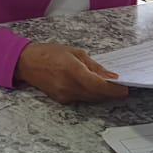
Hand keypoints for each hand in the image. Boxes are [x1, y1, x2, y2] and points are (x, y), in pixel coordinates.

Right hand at [14, 42, 128, 103]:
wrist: (26, 63)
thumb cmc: (50, 53)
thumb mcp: (75, 53)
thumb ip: (94, 66)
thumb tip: (110, 76)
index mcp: (73, 71)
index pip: (99, 86)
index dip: (114, 90)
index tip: (125, 88)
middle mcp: (69, 86)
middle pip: (97, 95)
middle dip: (111, 92)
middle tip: (121, 87)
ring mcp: (64, 95)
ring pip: (90, 98)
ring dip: (101, 94)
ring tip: (109, 86)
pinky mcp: (62, 100)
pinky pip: (81, 99)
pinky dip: (90, 94)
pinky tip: (93, 86)